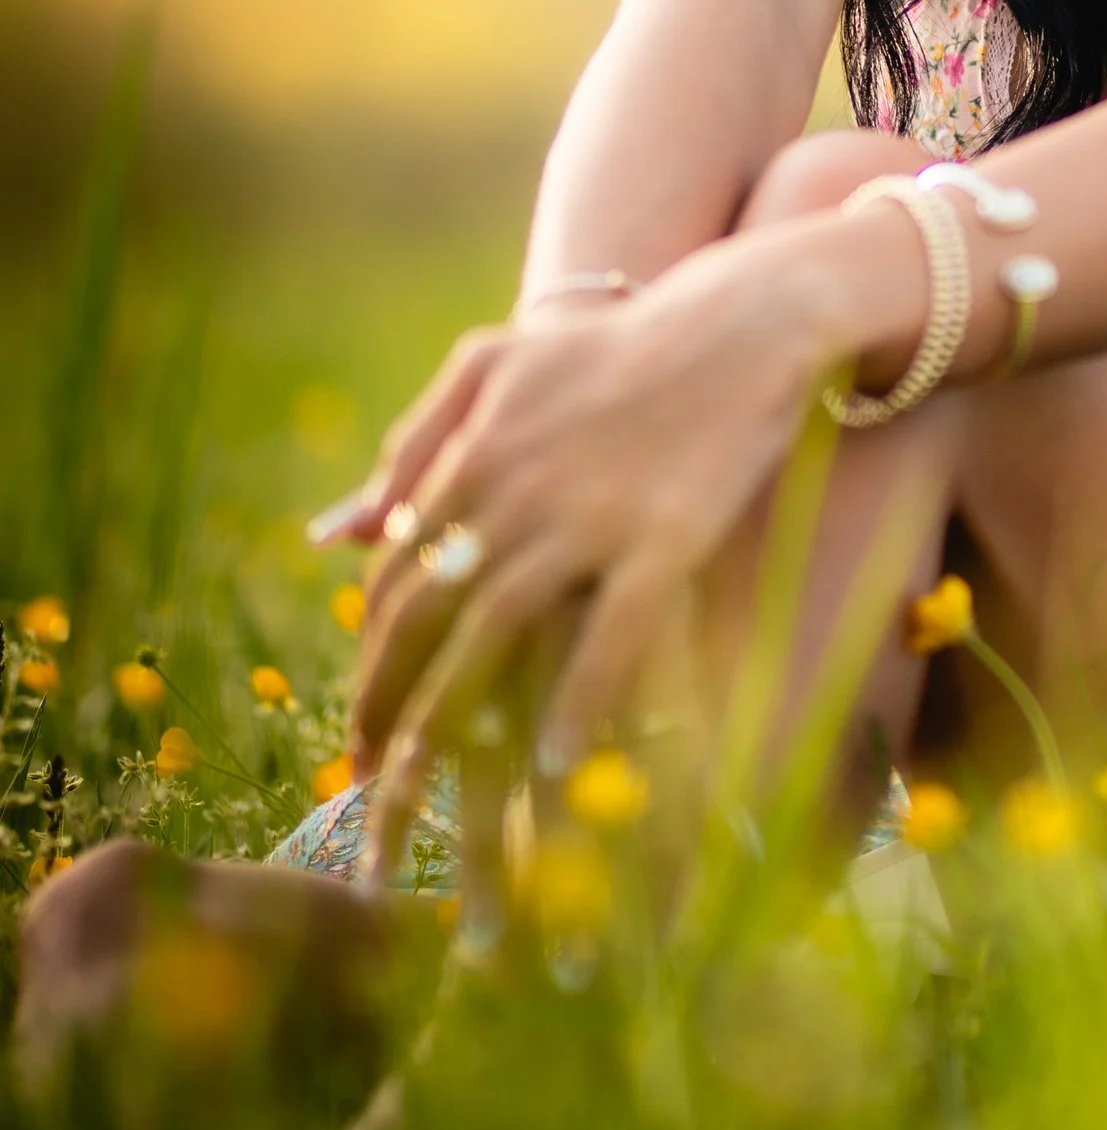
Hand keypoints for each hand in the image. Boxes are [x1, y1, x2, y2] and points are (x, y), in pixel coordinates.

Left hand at [329, 219, 903, 880]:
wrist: (741, 320)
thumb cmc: (618, 345)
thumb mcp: (500, 366)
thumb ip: (419, 440)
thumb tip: (341, 531)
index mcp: (470, 455)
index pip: (393, 580)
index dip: (368, 662)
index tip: (364, 729)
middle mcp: (512, 491)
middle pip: (424, 621)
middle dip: (385, 714)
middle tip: (369, 792)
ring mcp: (587, 518)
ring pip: (494, 641)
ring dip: (453, 732)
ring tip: (430, 810)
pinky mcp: (665, 541)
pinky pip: (610, 640)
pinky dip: (579, 707)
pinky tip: (561, 767)